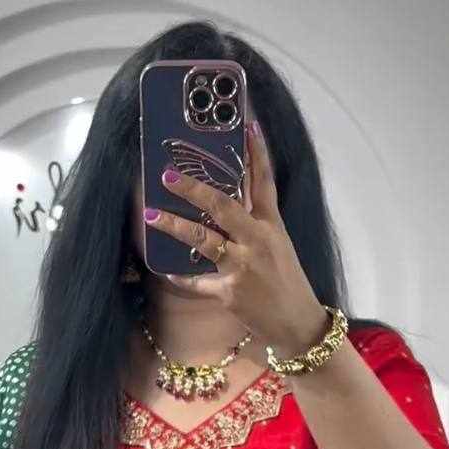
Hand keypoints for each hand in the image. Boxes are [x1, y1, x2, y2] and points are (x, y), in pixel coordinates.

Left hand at [143, 120, 331, 356]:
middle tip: (168, 174)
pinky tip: (165, 269)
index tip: (246, 125)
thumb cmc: (287, 283)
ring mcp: (243, 266)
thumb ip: (255, 225)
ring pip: (203, 239)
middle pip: (224, 206)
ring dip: (174, 225)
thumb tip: (225, 206)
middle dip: (194, 188)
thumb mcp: (278, 247)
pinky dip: (180, 276)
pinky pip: (197, 282)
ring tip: (150, 214)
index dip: (256, 153)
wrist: (298, 323)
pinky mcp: (230, 292)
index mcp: (272, 226)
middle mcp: (258, 241)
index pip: (264, 182)